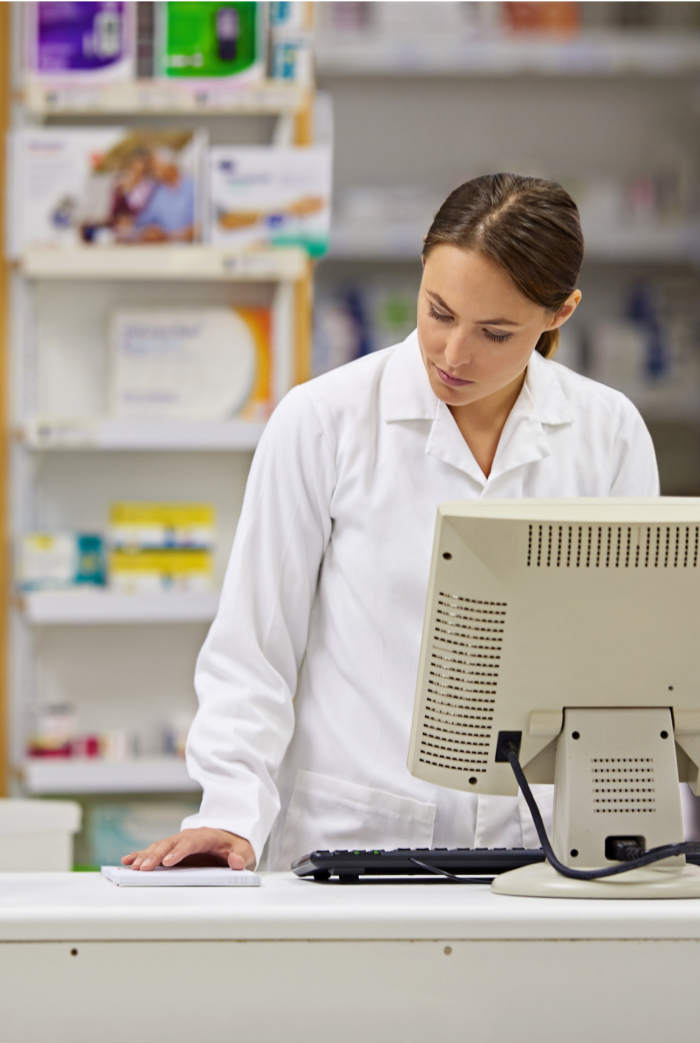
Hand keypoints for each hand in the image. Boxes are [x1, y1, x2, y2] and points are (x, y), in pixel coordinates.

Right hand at [121, 827, 254, 870]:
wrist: (232, 840)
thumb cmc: (236, 847)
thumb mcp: (245, 852)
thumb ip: (241, 857)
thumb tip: (235, 861)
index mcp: (207, 836)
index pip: (191, 842)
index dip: (179, 852)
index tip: (168, 862)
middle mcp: (190, 836)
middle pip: (171, 843)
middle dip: (157, 855)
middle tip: (145, 868)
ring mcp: (179, 842)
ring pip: (160, 846)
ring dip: (146, 856)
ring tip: (133, 866)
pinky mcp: (172, 850)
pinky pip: (155, 851)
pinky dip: (141, 854)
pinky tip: (128, 860)